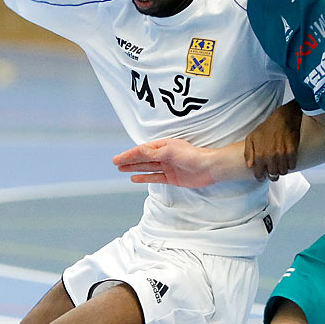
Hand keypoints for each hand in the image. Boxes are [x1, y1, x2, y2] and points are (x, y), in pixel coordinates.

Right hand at [113, 138, 236, 186]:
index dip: (129, 154)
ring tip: (121, 169)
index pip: (143, 150)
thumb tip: (140, 151)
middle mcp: (164, 155)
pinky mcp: (172, 178)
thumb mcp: (171, 151)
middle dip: (129, 160)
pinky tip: (134, 178)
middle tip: (115, 162)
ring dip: (134, 168)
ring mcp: (168, 167)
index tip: (118, 158)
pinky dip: (144, 177)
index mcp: (164, 145)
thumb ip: (154, 153)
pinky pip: (154, 177)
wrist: (209, 168)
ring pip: (147, 167)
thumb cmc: (192, 156)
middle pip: (143, 158)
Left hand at [243, 102, 301, 180]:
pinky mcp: (292, 152)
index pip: (259, 174)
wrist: (283, 118)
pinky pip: (292, 166)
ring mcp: (282, 155)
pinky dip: (290, 165)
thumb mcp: (251, 138)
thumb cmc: (267, 127)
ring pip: (283, 172)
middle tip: (273, 170)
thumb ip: (248, 153)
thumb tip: (249, 166)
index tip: (263, 176)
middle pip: (273, 175)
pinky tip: (287, 160)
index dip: (261, 177)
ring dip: (282, 170)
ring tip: (280, 164)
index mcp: (260, 155)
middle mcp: (271, 157)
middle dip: (272, 174)